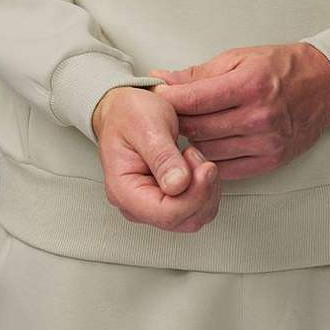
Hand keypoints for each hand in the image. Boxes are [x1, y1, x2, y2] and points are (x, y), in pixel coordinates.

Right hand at [91, 85, 220, 232]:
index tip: (206, 167)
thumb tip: (178, 186)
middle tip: (197, 156)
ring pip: (194, 217)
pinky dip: (204, 188)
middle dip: (202, 191)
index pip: (167, 214)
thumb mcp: (147, 126)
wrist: (124, 109)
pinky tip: (196, 165)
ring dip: (205, 189)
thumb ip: (162, 157)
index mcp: (124, 190)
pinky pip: (195, 207)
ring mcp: (152, 204)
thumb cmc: (129, 114)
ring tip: (193, 156)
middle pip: (184, 220)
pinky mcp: (167, 200)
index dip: (195, 195)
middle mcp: (136, 205)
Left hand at [147, 43, 329, 179]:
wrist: (324, 84)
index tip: (156, 97)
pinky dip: (212, 159)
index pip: (194, 99)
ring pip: (209, 151)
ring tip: (188, 128)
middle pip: (199, 127)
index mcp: (249, 84)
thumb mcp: (239, 57)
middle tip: (166, 115)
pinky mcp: (271, 159)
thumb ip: (199, 73)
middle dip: (177, 121)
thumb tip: (163, 79)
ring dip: (193, 141)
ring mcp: (266, 141)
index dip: (169, 99)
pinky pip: (228, 169)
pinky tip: (208, 145)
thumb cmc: (281, 67)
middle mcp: (259, 115)